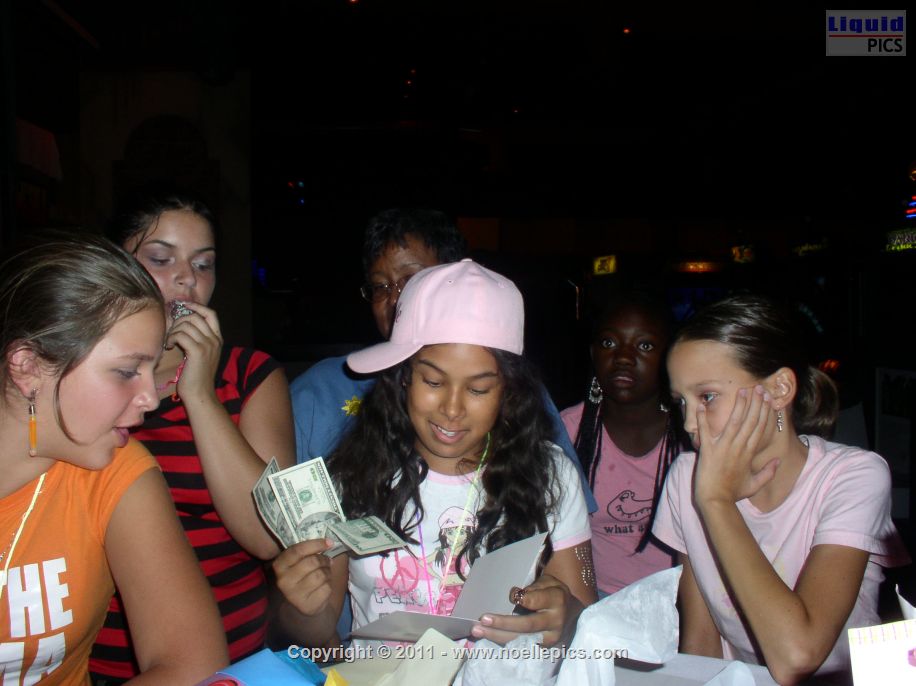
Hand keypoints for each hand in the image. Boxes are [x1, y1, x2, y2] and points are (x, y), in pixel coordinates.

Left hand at [167, 303, 222, 402]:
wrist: (200, 394)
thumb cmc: (196, 376)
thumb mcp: (202, 354)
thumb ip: (197, 339)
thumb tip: (181, 323)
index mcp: (218, 339)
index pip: (210, 314)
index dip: (196, 306)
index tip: (182, 306)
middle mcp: (215, 340)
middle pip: (195, 317)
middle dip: (179, 320)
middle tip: (171, 331)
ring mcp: (208, 345)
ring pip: (186, 325)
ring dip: (173, 330)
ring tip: (169, 341)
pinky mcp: (198, 352)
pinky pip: (181, 335)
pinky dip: (171, 338)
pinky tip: (169, 346)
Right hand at [272, 539, 336, 616]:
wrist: (301, 605)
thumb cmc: (301, 577)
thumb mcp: (297, 563)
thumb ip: (306, 552)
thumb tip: (327, 542)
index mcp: (279, 566)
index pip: (298, 550)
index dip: (316, 544)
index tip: (330, 542)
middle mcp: (284, 581)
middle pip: (312, 562)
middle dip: (324, 559)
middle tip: (327, 561)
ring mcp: (294, 595)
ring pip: (321, 575)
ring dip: (328, 572)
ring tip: (325, 573)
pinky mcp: (307, 605)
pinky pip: (326, 588)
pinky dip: (329, 584)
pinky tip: (324, 586)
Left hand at [470, 574, 582, 647]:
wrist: (570, 610)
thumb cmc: (553, 592)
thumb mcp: (547, 582)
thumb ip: (533, 588)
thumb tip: (515, 597)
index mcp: (556, 601)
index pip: (536, 601)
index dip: (521, 598)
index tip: (510, 595)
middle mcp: (554, 622)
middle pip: (526, 625)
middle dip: (502, 623)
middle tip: (482, 619)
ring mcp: (549, 639)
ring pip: (521, 640)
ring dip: (497, 636)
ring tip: (477, 631)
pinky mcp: (542, 648)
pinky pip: (520, 646)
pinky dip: (502, 642)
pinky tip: (487, 637)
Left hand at [693, 385, 778, 507]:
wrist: (716, 501)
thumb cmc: (733, 493)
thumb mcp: (754, 485)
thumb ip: (768, 473)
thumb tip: (778, 461)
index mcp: (749, 453)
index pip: (760, 428)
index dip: (764, 412)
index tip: (767, 399)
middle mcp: (739, 447)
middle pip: (750, 421)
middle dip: (755, 403)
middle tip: (758, 387)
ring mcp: (723, 448)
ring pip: (733, 422)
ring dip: (738, 406)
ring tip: (742, 391)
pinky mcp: (708, 450)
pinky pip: (705, 432)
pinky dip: (702, 418)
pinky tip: (700, 405)